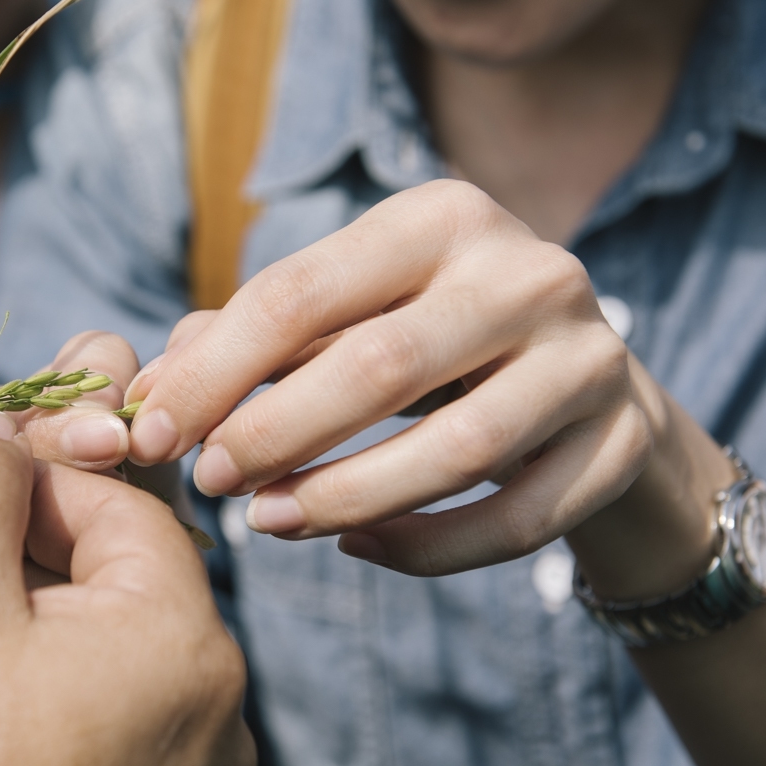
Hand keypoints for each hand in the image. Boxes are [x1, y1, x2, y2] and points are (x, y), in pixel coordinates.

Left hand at [123, 179, 731, 598]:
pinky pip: (518, 518)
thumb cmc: (426, 343)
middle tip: (213, 485)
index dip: (214, 373)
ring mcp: (589, 356)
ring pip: (458, 450)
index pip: (301, 292)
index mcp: (439, 218)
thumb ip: (243, 342)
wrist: (582, 386)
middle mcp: (527, 271)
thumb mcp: (344, 318)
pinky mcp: (622, 440)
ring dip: (347, 496)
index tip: (151, 438)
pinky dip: (429, 548)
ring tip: (270, 524)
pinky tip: (359, 547)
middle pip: (381, 366)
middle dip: (277, 434)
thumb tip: (143, 395)